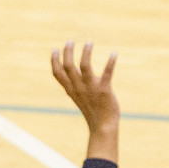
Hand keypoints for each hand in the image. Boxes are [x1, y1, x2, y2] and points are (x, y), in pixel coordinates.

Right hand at [51, 41, 118, 161]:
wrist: (102, 125)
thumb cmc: (92, 110)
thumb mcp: (79, 97)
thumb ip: (76, 84)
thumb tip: (79, 70)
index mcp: (71, 90)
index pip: (57, 74)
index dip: (54, 61)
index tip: (55, 49)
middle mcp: (78, 88)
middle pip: (68, 67)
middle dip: (67, 52)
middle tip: (70, 41)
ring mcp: (91, 89)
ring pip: (84, 67)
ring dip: (86, 53)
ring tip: (89, 42)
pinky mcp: (104, 91)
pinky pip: (107, 74)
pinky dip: (110, 63)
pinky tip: (114, 54)